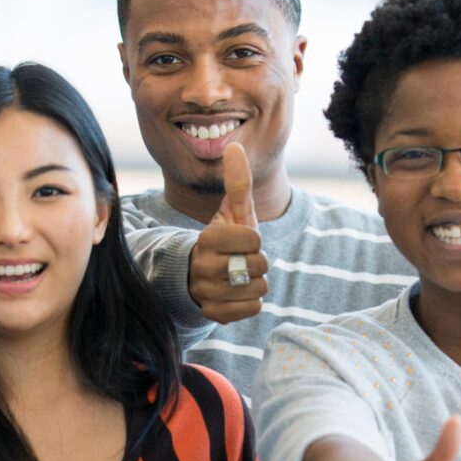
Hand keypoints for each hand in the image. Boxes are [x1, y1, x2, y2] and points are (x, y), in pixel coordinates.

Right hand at [186, 142, 267, 324]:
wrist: (201, 273)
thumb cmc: (225, 238)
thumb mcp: (233, 211)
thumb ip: (237, 182)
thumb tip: (234, 146)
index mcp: (208, 238)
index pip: (255, 240)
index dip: (255, 240)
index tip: (241, 241)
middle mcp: (203, 266)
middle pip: (260, 266)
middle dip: (257, 262)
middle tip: (241, 260)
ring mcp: (206, 292)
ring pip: (258, 290)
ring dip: (256, 283)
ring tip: (239, 277)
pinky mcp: (213, 314)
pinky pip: (252, 309)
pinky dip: (251, 302)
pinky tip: (237, 294)